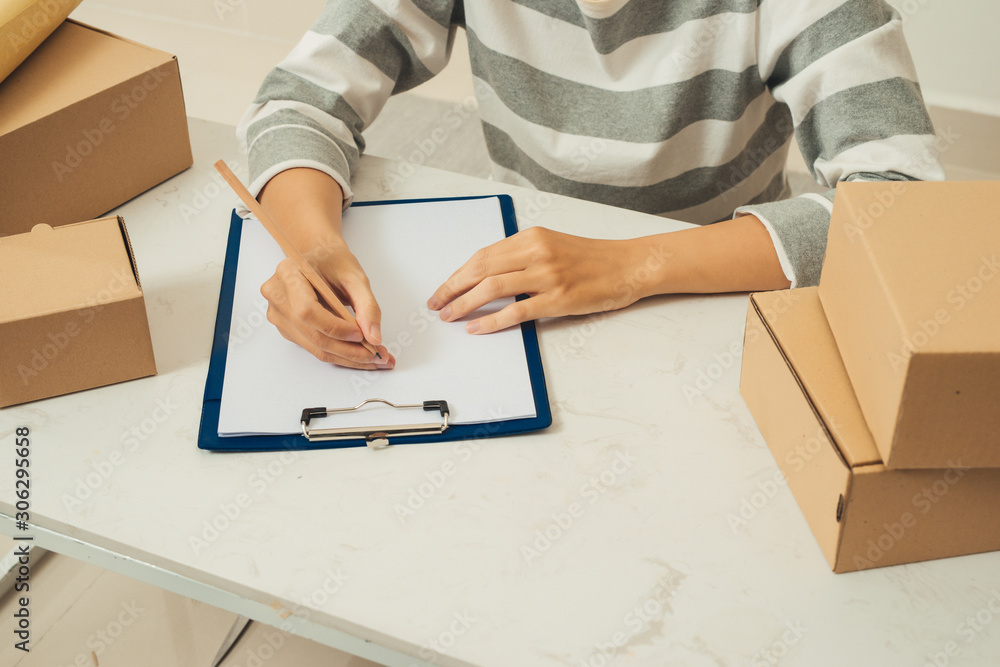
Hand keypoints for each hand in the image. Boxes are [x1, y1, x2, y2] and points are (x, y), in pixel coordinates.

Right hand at [261, 237, 393, 368]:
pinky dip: (338, 353)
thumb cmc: (332, 260)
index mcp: (289, 275)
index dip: (335, 328)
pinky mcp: (287, 327)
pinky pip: (313, 347)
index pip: (308, 311)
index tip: (361, 335)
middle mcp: (277, 296)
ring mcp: (278, 314)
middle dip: (349, 351)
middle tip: (378, 356)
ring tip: (373, 359)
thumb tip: (374, 338)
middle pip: (313, 335)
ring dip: (347, 357)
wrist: (316, 253)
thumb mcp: (355, 276)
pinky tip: (358, 353)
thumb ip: (367, 306)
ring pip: (314, 347)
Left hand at [426, 226, 647, 333]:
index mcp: (531, 237)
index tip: (443, 287)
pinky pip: (515, 311)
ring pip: (492, 288)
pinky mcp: (558, 299)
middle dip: (452, 288)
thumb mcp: (552, 245)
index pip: (483, 255)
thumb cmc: (592, 259)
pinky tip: (476, 328)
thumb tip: (487, 274)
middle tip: (436, 303)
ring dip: (465, 303)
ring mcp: (547, 275)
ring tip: (450, 316)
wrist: (628, 265)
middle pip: (480, 269)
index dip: (457, 273)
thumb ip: (522, 256)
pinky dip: (491, 321)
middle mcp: (536, 252)